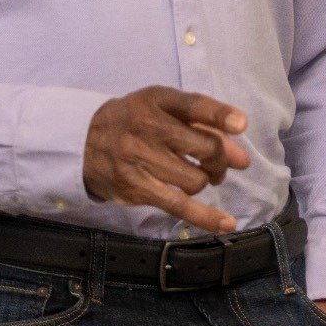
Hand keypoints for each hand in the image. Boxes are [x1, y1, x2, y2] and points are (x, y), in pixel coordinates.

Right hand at [82, 87, 253, 233]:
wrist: (84, 141)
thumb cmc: (135, 121)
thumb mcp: (164, 110)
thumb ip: (204, 126)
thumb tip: (241, 159)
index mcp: (156, 101)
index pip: (192, 105)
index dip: (219, 115)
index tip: (241, 125)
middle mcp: (146, 127)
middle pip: (203, 147)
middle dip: (219, 160)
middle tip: (215, 164)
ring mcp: (139, 159)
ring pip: (194, 178)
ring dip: (206, 181)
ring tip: (199, 177)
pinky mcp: (136, 188)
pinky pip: (178, 205)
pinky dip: (205, 216)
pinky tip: (226, 224)